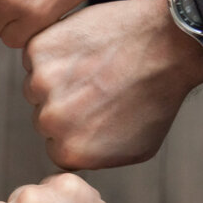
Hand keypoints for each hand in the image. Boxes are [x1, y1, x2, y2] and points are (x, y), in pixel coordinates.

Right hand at [22, 0, 202, 169]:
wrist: (167, 43)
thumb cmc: (156, 95)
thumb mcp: (136, 148)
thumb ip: (98, 159)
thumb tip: (75, 157)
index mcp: (70, 151)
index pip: (54, 145)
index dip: (74, 127)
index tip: (94, 111)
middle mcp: (50, 121)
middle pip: (42, 115)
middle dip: (64, 102)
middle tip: (96, 85)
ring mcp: (41, 83)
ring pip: (35, 84)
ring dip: (56, 76)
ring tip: (93, 65)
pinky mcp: (39, 50)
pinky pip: (36, 55)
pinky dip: (54, 49)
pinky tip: (85, 47)